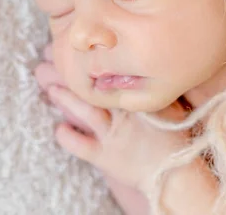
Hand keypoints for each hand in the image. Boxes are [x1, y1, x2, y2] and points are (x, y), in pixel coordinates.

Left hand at [34, 43, 191, 213]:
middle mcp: (123, 114)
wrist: (173, 172)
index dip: (97, 64)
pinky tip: (58, 129)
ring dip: (67, 99)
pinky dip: (68, 137)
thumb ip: (154, 89)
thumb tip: (147, 69)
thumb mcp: (170, 106)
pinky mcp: (104, 156)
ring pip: (86, 111)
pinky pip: (81, 146)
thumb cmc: (174, 138)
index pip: (114, 75)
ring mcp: (112, 135)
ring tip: (52, 88)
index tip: (84, 52)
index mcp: (138, 99)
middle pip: (95, 90)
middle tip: (55, 61)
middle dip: (76, 76)